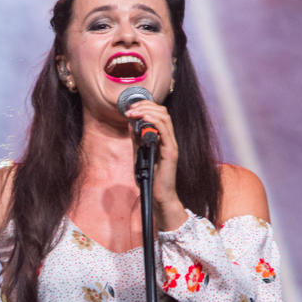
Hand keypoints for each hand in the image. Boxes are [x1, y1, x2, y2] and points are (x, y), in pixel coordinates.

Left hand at [124, 99, 185, 230]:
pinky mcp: (170, 152)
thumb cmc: (151, 178)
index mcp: (163, 138)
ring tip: (133, 113)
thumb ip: (136, 138)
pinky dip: (153, 121)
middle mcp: (169, 139)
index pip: (159, 114)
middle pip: (163, 112)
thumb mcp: (139, 153)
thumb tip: (131, 122)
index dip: (145, 106)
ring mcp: (171, 145)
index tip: (130, 109)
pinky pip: (164, 131)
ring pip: (164, 117)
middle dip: (145, 105)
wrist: (158, 196)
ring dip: (147, 111)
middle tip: (130, 109)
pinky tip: (143, 120)